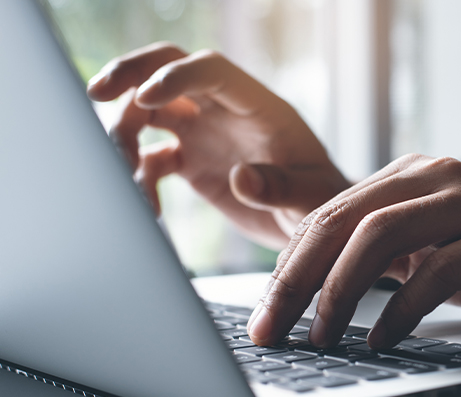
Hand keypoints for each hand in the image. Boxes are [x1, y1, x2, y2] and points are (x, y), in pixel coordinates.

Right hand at [86, 42, 350, 248]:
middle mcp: (225, 111)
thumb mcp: (311, 196)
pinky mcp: (192, 162)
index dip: (176, 76)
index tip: (145, 97)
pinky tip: (147, 207)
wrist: (313, 221)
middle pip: (168, 70)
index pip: (211, 70)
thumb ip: (279, 187)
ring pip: (149, 111)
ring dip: (124, 133)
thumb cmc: (322, 200)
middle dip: (130, 73)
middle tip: (96, 93)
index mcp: (259, 106)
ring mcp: (205, 133)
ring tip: (124, 172)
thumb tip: (241, 178)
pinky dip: (138, 177)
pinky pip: (152, 158)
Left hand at [247, 153, 460, 347]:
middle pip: (346, 220)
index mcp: (410, 175)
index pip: (330, 213)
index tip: (266, 313)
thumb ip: (376, 256)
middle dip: (299, 279)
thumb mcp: (425, 253)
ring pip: (384, 234)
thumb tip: (303, 289)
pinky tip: (383, 338)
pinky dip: (403, 308)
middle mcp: (437, 176)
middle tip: (273, 327)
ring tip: (323, 335)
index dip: (289, 264)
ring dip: (342, 290)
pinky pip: (440, 268)